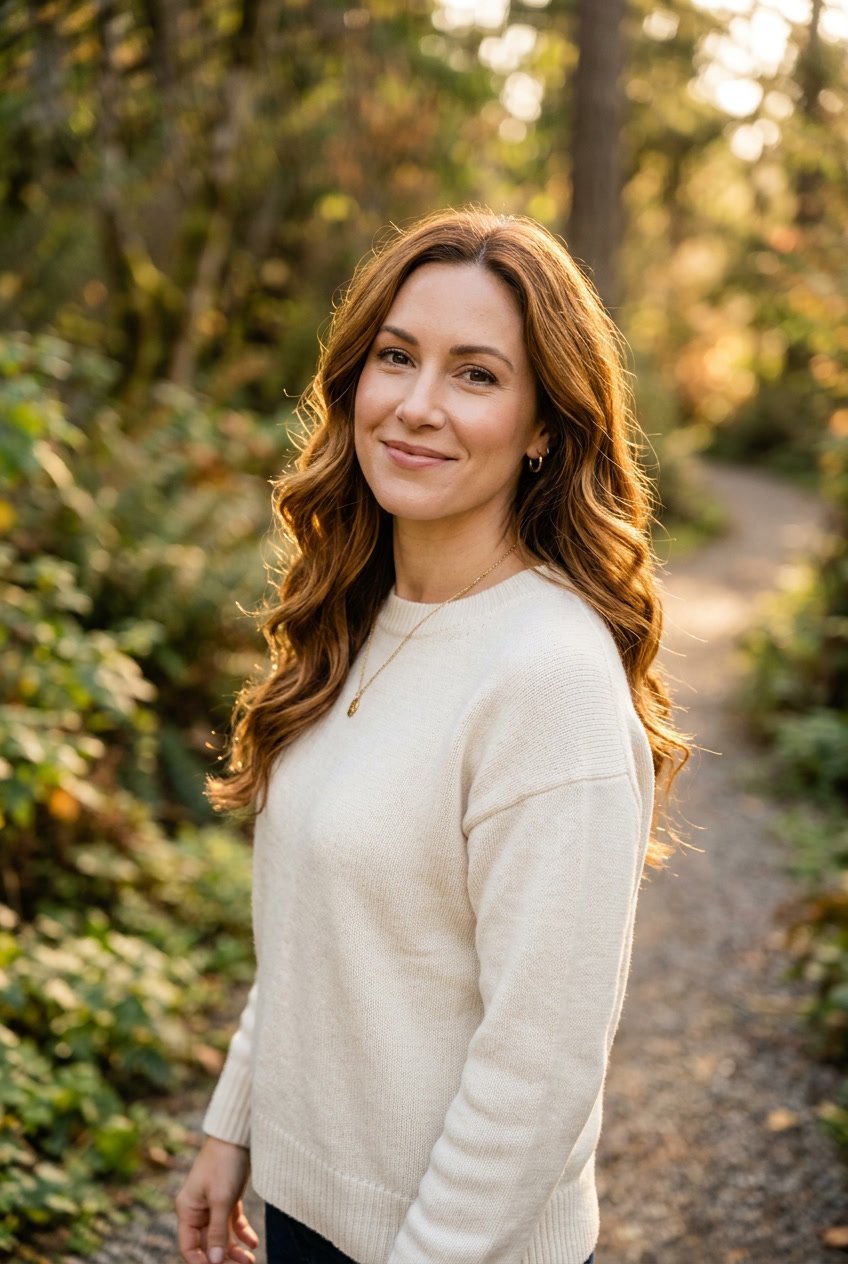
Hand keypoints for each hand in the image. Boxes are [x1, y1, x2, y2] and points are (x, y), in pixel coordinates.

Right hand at [176, 1136, 258, 1263]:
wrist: (238, 1135)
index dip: (201, 1262)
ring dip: (234, 1249)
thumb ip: (217, 1232)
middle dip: (223, 1257)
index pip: (189, 1247)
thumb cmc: (224, 1163)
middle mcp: (197, 1209)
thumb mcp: (221, 1200)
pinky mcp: (227, 1197)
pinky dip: (242, 1233)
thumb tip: (213, 1260)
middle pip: (207, 1243)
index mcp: (187, 1210)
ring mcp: (212, 1204)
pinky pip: (232, 1222)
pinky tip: (253, 1242)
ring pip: (221, 1235)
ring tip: (250, 1260)